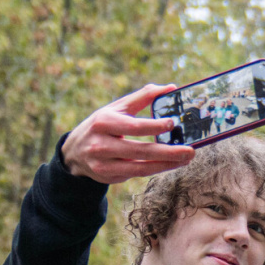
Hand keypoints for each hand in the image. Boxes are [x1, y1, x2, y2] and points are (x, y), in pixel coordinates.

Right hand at [60, 84, 194, 184]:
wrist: (75, 151)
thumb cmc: (103, 125)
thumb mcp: (117, 108)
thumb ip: (143, 97)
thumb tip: (171, 87)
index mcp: (104, 122)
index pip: (132, 126)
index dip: (153, 126)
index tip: (172, 124)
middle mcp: (101, 144)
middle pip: (140, 150)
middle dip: (168, 152)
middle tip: (190, 151)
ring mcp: (104, 163)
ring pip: (141, 167)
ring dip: (166, 165)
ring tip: (185, 159)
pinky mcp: (108, 177)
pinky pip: (137, 174)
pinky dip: (155, 169)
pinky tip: (171, 164)